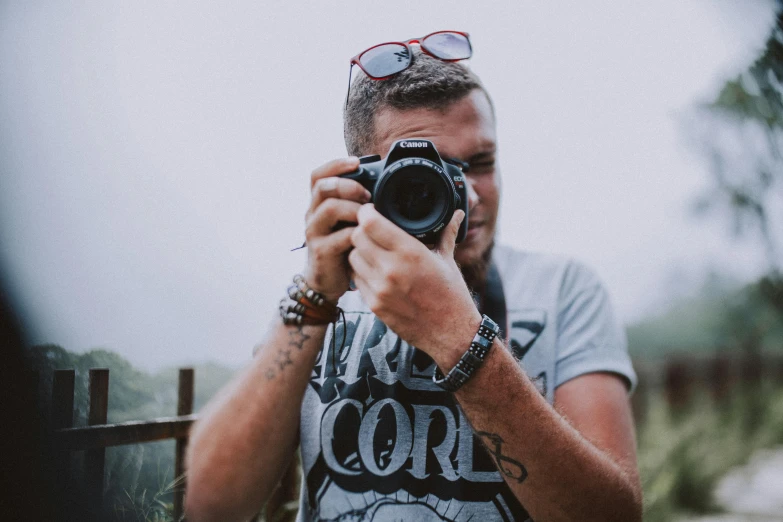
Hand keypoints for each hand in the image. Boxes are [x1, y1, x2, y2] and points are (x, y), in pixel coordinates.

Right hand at [302, 157, 370, 302]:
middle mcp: (312, 214)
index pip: (318, 175)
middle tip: (367, 194)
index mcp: (318, 204)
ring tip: (369, 215)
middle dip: (347, 185)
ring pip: (329, 208)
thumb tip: (384, 184)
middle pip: (322, 186)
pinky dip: (357, 234)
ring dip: (353, 208)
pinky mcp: (321, 251)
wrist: (327, 282)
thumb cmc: (342, 248)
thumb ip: (357, 205)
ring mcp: (315, 233)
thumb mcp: (347, 222)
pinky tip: (368, 236)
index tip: (356, 162)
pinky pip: (340, 237)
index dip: (335, 165)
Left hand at [348, 204, 481, 362]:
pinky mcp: (374, 305)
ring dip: (359, 252)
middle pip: (357, 238)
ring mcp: (380, 289)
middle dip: (362, 231)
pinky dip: (362, 272)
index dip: (367, 212)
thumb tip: (458, 213)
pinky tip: (375, 272)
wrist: (451, 334)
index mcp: (411, 253)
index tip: (370, 210)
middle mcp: (392, 269)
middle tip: (371, 231)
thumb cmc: (451, 296)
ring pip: (352, 258)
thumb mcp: (448, 261)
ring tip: (373, 252)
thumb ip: (447, 234)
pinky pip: (356, 279)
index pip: (371, 223)